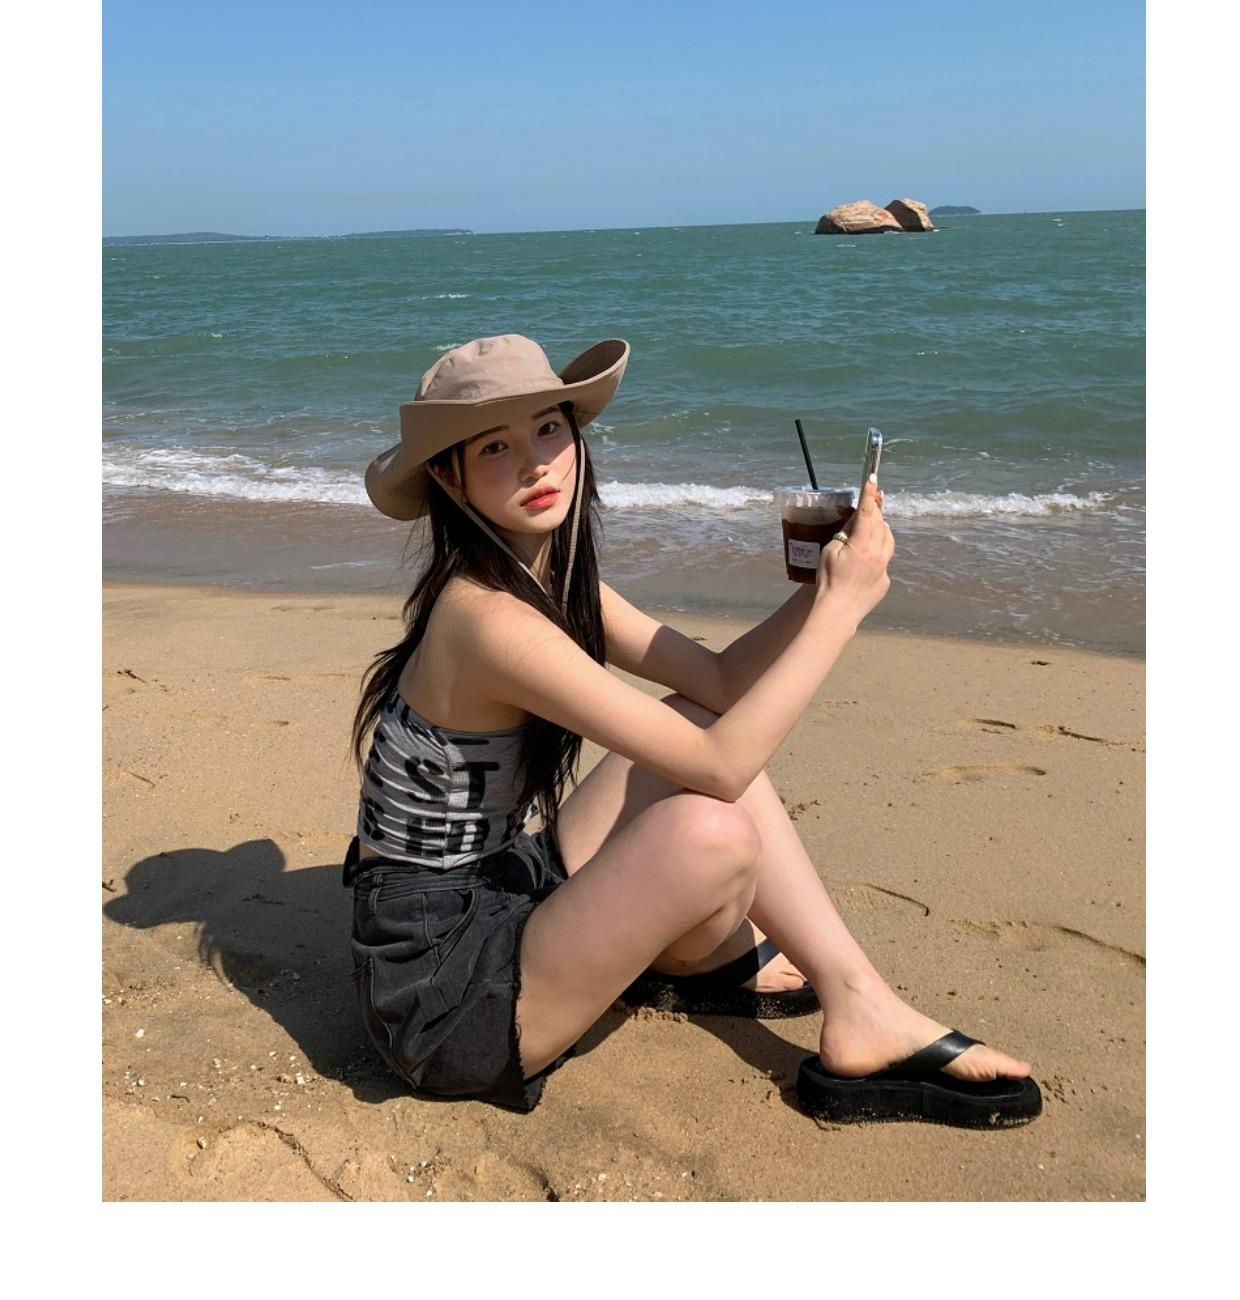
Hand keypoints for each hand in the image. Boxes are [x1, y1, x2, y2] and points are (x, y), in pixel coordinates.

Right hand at [814, 478, 894, 626]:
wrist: (837, 612)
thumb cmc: (828, 581)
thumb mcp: (830, 551)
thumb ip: (844, 534)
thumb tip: (855, 522)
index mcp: (863, 544)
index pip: (867, 512)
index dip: (869, 494)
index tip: (872, 479)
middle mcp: (879, 554)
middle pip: (881, 523)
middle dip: (876, 510)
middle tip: (873, 497)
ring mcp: (884, 568)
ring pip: (888, 539)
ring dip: (881, 529)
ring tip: (871, 525)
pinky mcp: (885, 580)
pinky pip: (884, 559)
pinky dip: (877, 552)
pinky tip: (864, 558)